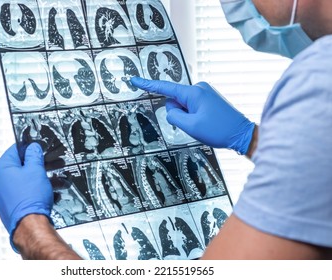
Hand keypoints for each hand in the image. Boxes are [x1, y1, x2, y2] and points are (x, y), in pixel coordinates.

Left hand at [0, 143, 52, 248]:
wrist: (29, 224)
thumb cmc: (30, 199)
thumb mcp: (37, 169)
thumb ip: (34, 154)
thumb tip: (33, 148)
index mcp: (0, 167)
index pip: (15, 149)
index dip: (30, 149)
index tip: (39, 152)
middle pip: (17, 166)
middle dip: (33, 167)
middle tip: (45, 168)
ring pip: (19, 180)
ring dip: (33, 180)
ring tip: (46, 183)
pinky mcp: (5, 205)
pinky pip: (18, 192)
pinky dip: (29, 191)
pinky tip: (40, 194)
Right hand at [131, 77, 254, 154]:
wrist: (242, 134)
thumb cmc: (219, 130)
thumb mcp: (191, 126)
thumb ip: (174, 116)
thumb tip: (171, 109)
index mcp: (193, 93)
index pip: (165, 88)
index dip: (148, 85)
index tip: (135, 80)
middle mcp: (199, 88)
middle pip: (175, 100)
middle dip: (179, 113)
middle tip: (195, 124)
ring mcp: (205, 92)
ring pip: (183, 104)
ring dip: (187, 115)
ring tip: (203, 124)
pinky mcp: (209, 98)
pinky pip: (192, 105)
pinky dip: (193, 115)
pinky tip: (205, 122)